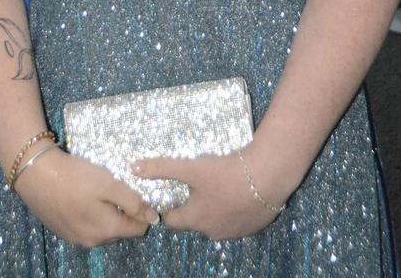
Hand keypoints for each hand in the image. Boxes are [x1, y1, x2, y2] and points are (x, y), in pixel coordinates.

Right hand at [14, 148, 158, 247]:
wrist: (37, 175)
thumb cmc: (76, 177)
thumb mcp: (108, 184)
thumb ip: (132, 202)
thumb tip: (154, 218)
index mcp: (107, 230)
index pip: (139, 229)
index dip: (142, 211)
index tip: (135, 193)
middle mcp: (93, 241)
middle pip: (121, 230)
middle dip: (124, 213)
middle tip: (115, 189)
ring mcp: (76, 239)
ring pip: (104, 230)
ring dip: (107, 215)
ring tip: (98, 192)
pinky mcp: (64, 232)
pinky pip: (87, 228)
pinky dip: (90, 216)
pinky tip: (82, 198)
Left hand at [133, 152, 285, 240]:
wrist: (266, 177)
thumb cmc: (225, 174)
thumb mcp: (191, 168)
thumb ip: (162, 168)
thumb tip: (134, 168)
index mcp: (195, 219)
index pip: (172, 220)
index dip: (168, 208)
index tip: (168, 196)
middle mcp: (212, 231)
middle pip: (194, 220)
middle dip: (193, 205)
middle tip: (196, 185)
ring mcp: (233, 232)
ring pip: (216, 221)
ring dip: (214, 207)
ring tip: (218, 185)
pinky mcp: (252, 227)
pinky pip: (236, 220)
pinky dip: (233, 209)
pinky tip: (237, 191)